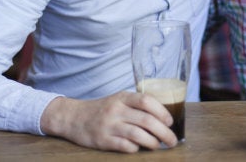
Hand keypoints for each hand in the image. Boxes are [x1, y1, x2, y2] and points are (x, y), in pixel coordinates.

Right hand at [40, 91, 176, 152]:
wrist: (73, 117)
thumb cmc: (102, 109)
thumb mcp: (118, 99)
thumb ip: (136, 105)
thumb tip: (162, 117)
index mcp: (122, 97)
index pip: (147, 100)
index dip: (162, 111)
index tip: (170, 121)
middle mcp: (116, 110)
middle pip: (146, 120)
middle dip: (164, 132)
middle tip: (172, 140)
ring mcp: (109, 125)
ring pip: (138, 135)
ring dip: (153, 142)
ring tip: (158, 145)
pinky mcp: (102, 140)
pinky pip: (125, 146)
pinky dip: (136, 149)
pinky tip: (139, 148)